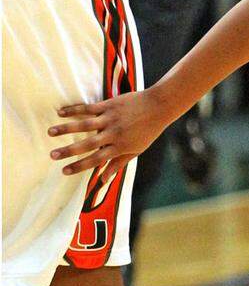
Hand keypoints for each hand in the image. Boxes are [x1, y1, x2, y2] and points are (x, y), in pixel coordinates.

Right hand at [48, 90, 173, 182]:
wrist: (160, 105)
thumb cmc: (148, 130)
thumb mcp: (136, 150)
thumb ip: (118, 164)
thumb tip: (103, 180)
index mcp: (120, 146)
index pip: (97, 159)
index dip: (80, 166)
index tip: (64, 171)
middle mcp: (114, 133)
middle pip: (88, 144)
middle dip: (69, 151)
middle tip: (52, 156)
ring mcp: (111, 118)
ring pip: (85, 124)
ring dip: (66, 128)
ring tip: (50, 132)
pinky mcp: (110, 105)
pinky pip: (88, 108)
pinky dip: (74, 110)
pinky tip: (60, 112)